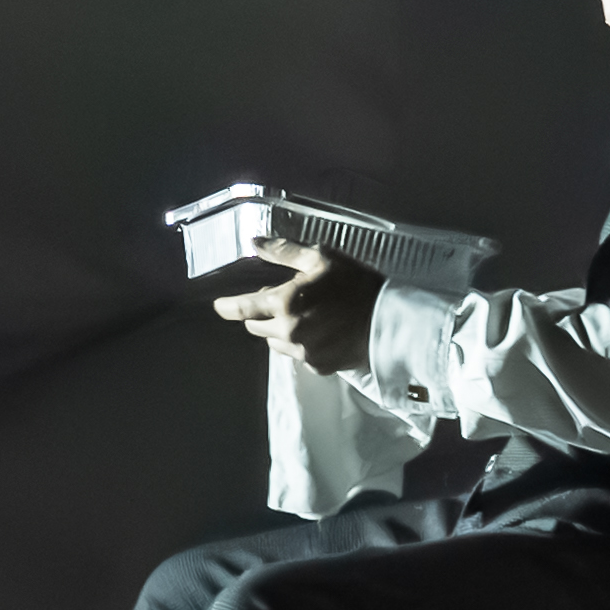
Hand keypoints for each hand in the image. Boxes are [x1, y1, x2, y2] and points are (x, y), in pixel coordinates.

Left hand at [212, 238, 376, 374]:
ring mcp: (302, 352)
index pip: (243, 308)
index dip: (228, 307)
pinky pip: (298, 354)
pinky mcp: (317, 367)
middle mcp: (288, 331)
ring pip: (275, 342)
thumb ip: (284, 252)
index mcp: (285, 303)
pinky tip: (320, 331)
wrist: (390, 320)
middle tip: (280, 301)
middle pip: (256, 327)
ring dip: (279, 330)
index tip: (219, 306)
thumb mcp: (321, 258)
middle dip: (261, 314)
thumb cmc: (356, 284)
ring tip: (304, 316)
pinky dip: (301, 343)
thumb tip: (254, 242)